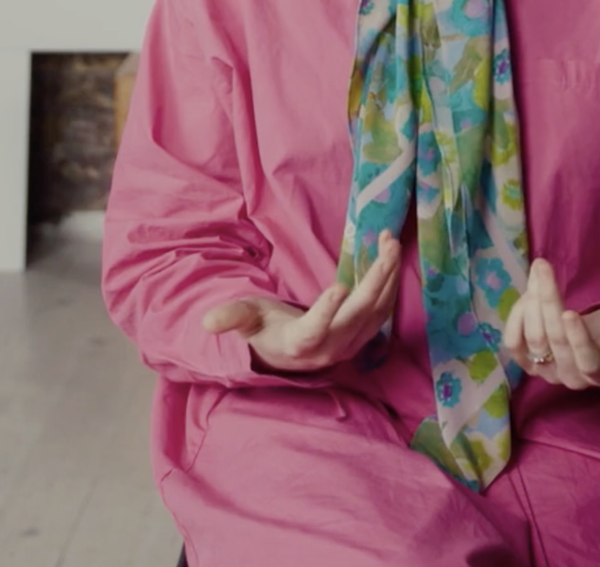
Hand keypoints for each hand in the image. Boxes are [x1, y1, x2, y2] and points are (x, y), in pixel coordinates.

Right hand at [200, 232, 400, 373]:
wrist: (285, 355)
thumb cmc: (263, 330)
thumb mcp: (245, 320)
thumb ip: (231, 318)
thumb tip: (207, 322)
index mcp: (298, 345)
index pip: (314, 331)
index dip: (327, 312)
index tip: (340, 287)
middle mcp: (329, 349)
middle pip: (358, 317)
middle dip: (376, 280)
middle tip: (387, 245)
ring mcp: (350, 345)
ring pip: (377, 313)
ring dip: (388, 278)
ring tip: (392, 244)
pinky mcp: (362, 337)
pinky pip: (383, 312)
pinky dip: (389, 286)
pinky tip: (390, 259)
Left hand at [502, 258, 599, 390]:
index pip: (586, 359)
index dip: (577, 338)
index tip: (570, 312)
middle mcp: (573, 377)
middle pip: (555, 340)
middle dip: (547, 300)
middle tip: (543, 265)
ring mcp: (548, 373)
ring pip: (532, 340)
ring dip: (532, 303)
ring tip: (540, 272)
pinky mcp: (528, 364)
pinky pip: (514, 344)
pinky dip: (516, 318)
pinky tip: (527, 293)